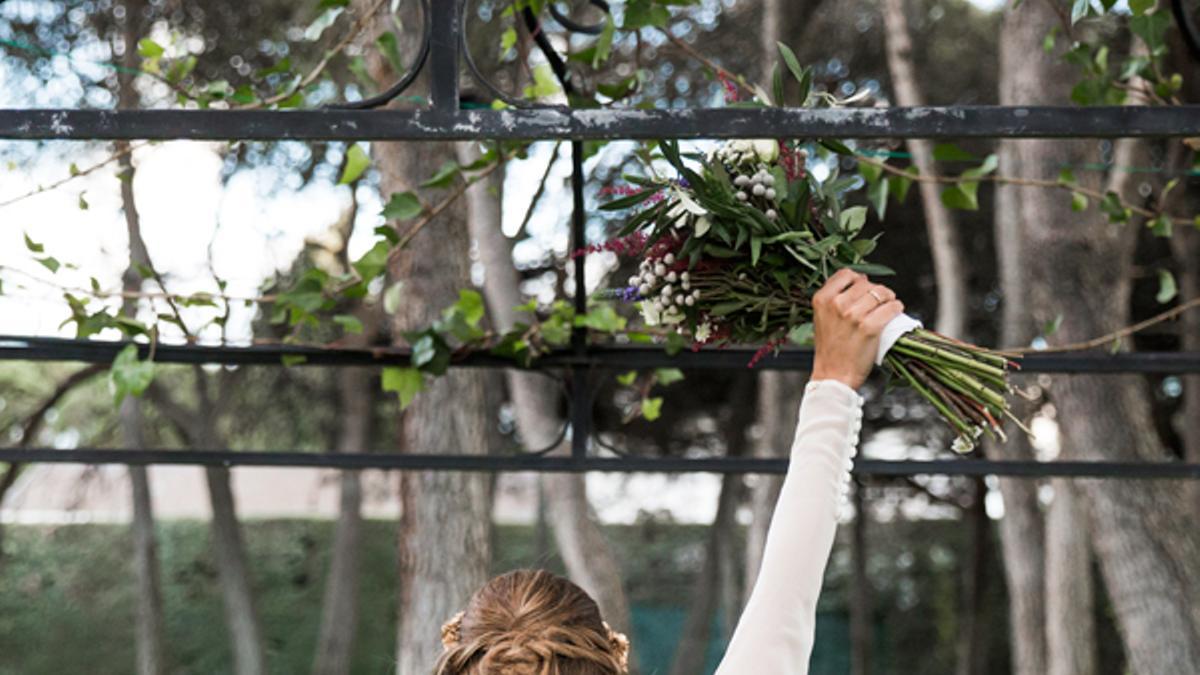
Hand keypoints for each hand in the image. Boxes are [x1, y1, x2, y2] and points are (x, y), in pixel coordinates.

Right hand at [809, 269, 904, 389]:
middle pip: (866, 283)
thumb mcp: (821, 318)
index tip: (863, 287)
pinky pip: (891, 308)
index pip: (846, 274)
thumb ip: (834, 298)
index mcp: (822, 300)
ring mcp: (853, 316)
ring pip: (881, 293)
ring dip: (889, 297)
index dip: (858, 279)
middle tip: (880, 299)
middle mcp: (837, 305)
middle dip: (875, 290)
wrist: (833, 376)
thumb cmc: (830, 350)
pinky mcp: (869, 328)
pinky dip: (896, 308)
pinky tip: (895, 311)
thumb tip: (861, 280)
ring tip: (889, 304)